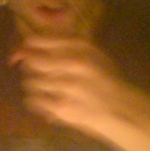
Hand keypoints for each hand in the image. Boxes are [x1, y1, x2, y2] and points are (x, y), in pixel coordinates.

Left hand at [10, 35, 130, 137]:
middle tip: (34, 68)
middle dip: (30, 65)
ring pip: (31, 81)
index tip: (28, 47)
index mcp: (80, 48)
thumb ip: (69, 46)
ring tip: (42, 85)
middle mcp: (71, 64)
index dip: (30, 44)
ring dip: (33, 83)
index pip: (41, 41)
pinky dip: (34, 99)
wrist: (121, 110)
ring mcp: (65, 87)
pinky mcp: (60, 107)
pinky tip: (43, 99)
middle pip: (33, 61)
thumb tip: (38, 42)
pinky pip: (33, 100)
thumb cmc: (107, 80)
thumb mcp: (94, 54)